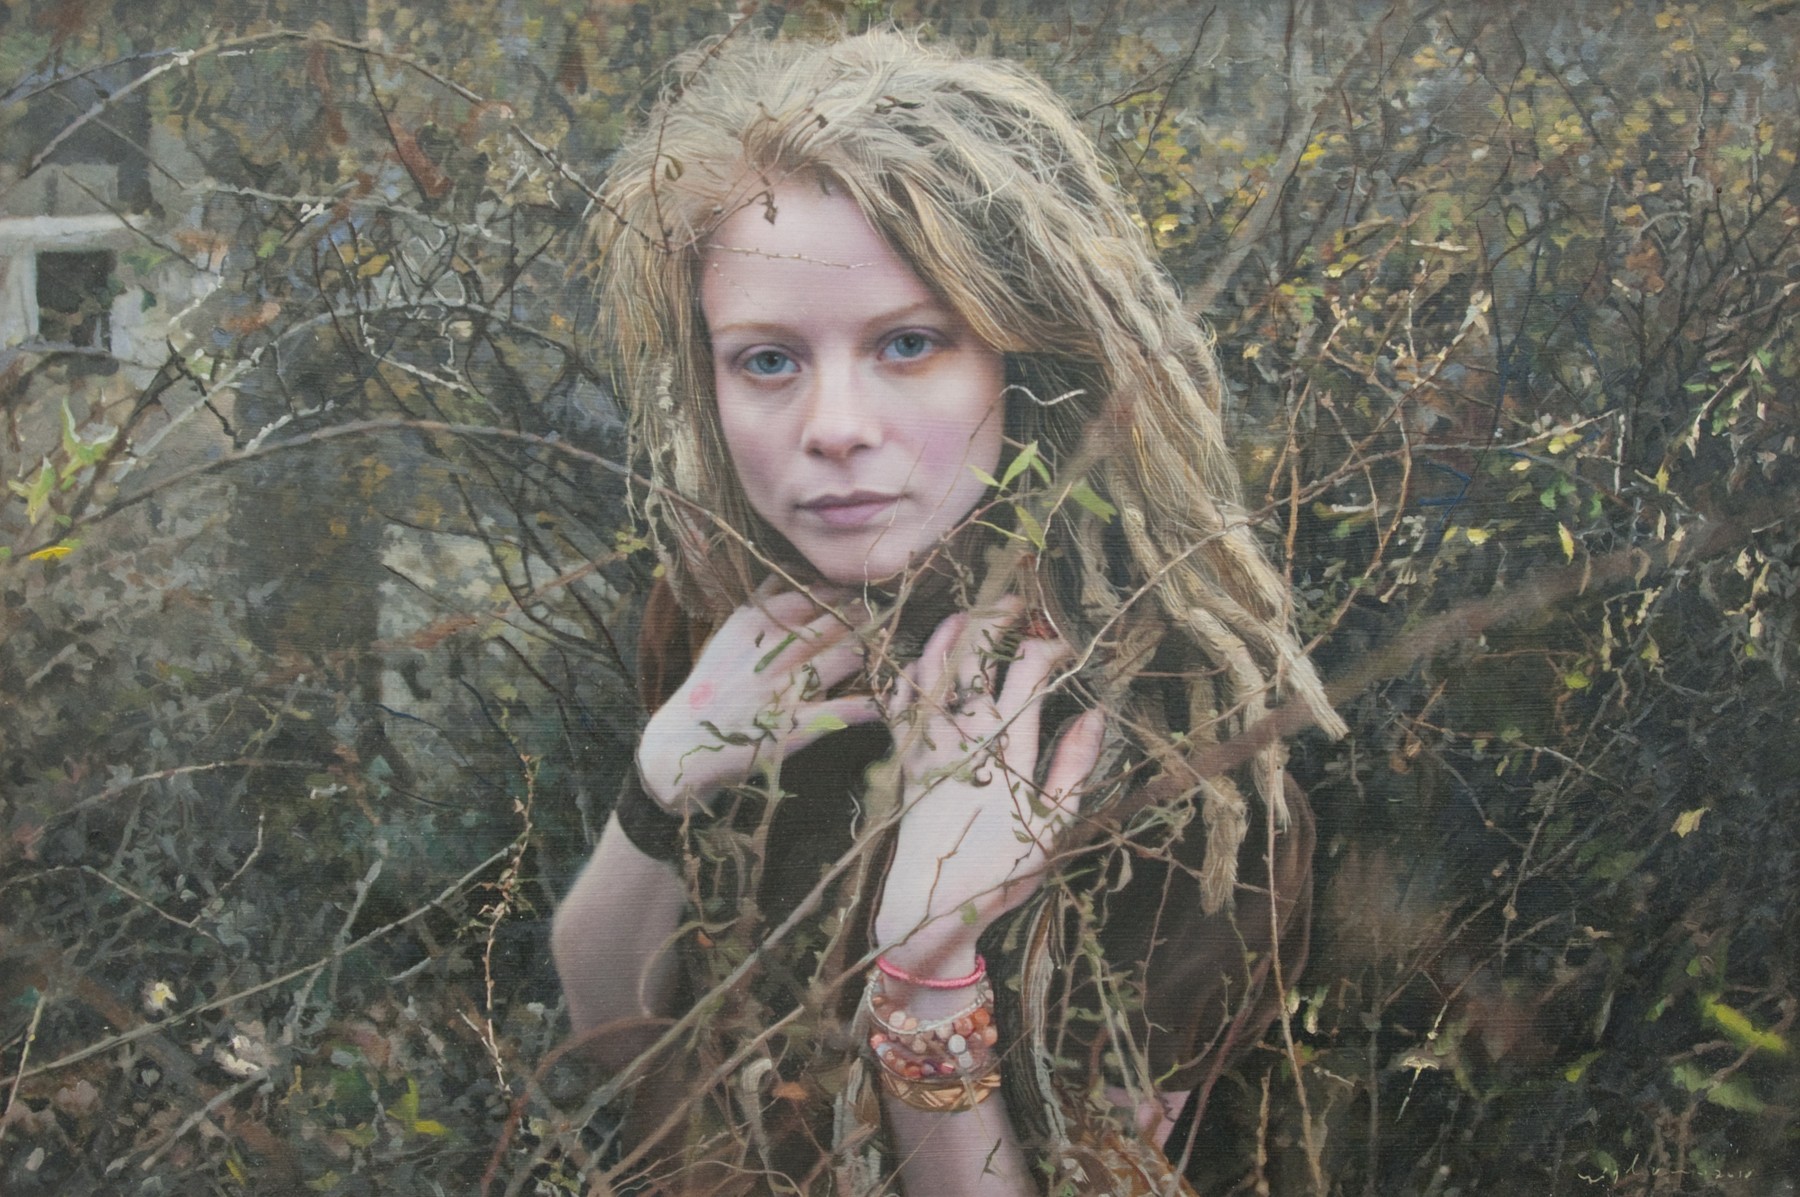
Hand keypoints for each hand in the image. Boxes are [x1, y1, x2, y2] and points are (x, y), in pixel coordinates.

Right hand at [637, 578, 881, 809]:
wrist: (681, 742)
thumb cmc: (712, 686)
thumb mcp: (729, 634)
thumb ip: (763, 602)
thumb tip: (803, 574)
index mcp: (753, 623)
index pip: (810, 593)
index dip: (841, 592)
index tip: (858, 593)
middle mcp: (769, 652)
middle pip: (834, 620)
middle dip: (865, 615)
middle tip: (883, 615)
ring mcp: (783, 689)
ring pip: (845, 656)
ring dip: (871, 650)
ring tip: (883, 647)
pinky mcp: (793, 727)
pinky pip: (841, 711)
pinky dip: (869, 704)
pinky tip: (887, 698)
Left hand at [873, 598, 1104, 974]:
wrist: (927, 909)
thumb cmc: (997, 872)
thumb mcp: (1052, 828)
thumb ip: (1074, 768)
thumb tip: (1096, 714)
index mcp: (1007, 750)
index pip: (1029, 673)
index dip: (1049, 647)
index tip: (1066, 643)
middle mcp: (964, 736)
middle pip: (976, 657)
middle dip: (996, 620)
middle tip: (1016, 605)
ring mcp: (927, 743)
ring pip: (933, 671)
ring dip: (950, 635)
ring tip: (968, 613)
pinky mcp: (902, 759)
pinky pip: (899, 705)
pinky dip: (908, 676)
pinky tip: (918, 660)